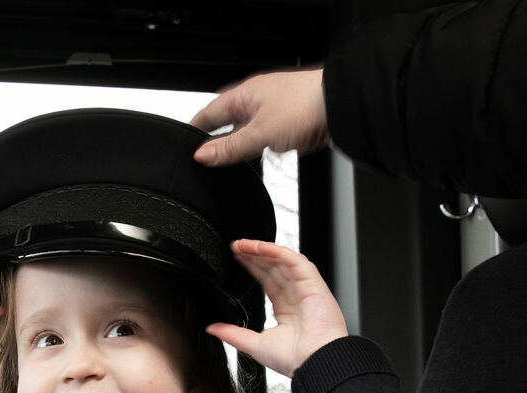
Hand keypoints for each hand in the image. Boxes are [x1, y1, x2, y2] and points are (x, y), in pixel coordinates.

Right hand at [191, 69, 329, 166]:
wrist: (342, 105)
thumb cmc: (305, 106)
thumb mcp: (259, 134)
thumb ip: (230, 148)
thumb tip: (202, 156)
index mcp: (243, 95)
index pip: (208, 114)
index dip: (195, 130)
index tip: (184, 143)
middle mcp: (257, 100)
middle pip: (227, 122)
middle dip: (216, 139)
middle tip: (205, 157)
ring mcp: (274, 110)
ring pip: (247, 130)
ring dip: (239, 145)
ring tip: (230, 162)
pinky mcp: (290, 121)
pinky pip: (265, 135)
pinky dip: (258, 146)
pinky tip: (260, 157)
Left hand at [205, 240, 346, 377]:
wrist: (315, 362)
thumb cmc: (294, 359)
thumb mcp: (254, 344)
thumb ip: (233, 334)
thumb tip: (213, 329)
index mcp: (286, 310)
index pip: (267, 281)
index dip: (252, 268)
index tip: (236, 260)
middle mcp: (296, 296)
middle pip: (273, 267)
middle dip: (253, 256)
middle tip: (235, 247)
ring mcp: (305, 287)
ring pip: (282, 260)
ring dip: (261, 250)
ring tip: (242, 245)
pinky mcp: (312, 282)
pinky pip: (294, 260)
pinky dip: (276, 251)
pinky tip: (259, 247)